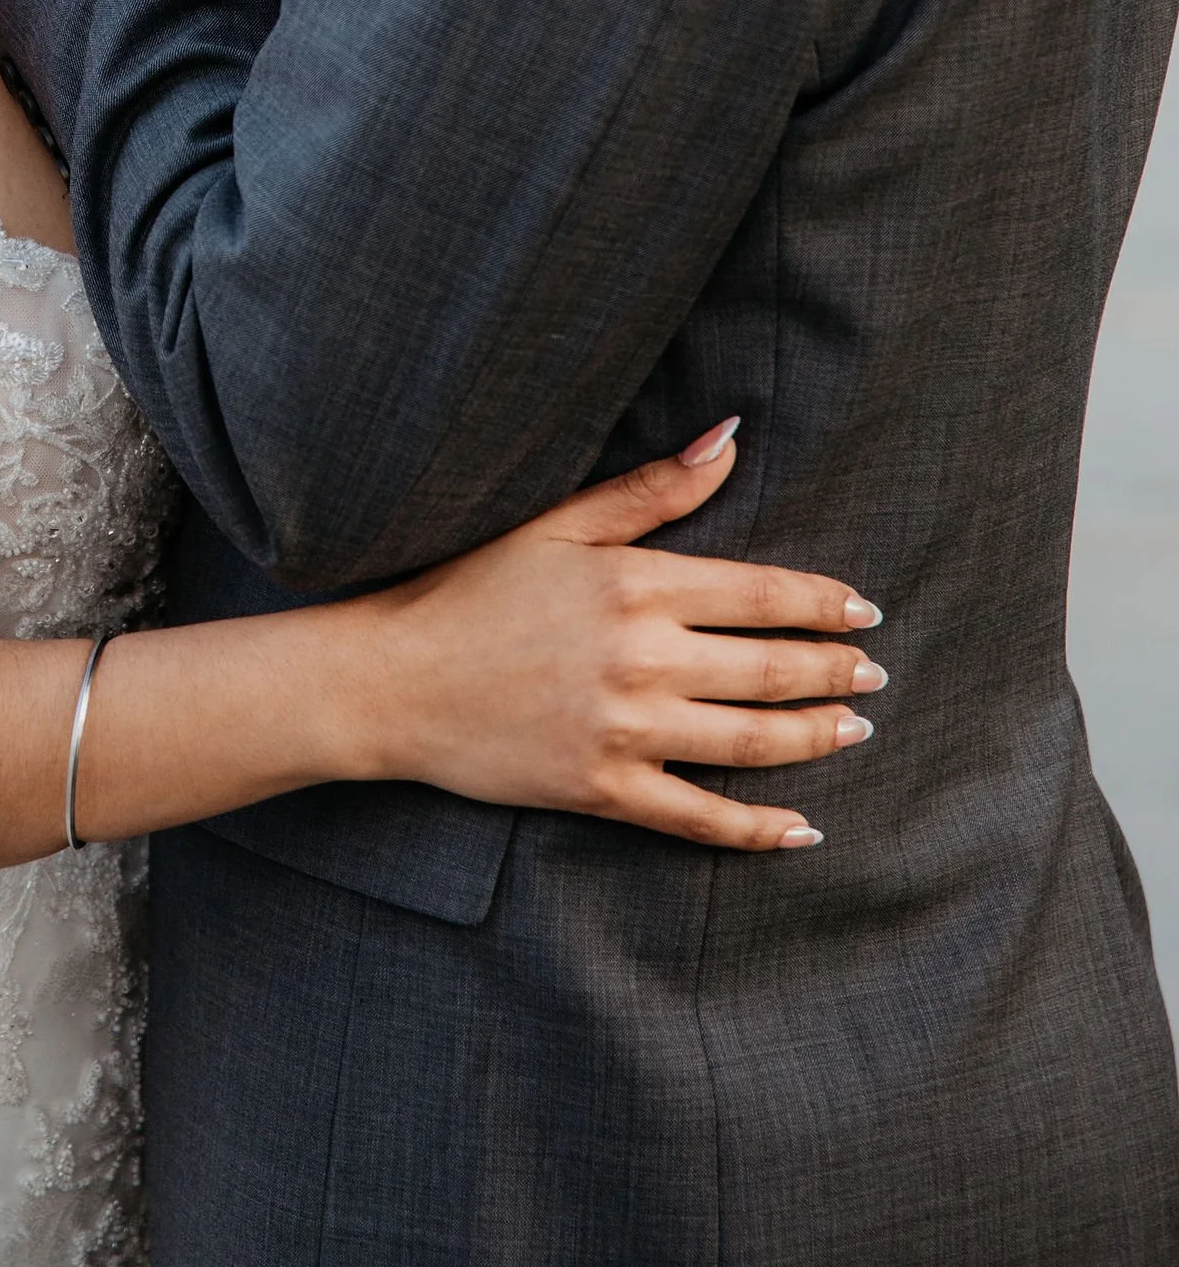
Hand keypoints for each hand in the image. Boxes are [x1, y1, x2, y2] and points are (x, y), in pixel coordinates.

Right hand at [321, 427, 883, 850]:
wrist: (392, 680)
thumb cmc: (469, 589)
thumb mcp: (556, 525)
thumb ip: (651, 489)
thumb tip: (729, 437)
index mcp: (634, 585)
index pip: (760, 593)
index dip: (822, 601)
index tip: (863, 610)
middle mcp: (642, 659)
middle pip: (770, 669)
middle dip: (834, 672)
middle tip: (874, 674)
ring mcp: (625, 730)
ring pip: (751, 742)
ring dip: (815, 738)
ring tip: (854, 731)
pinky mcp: (603, 790)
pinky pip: (700, 818)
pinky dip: (759, 829)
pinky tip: (802, 829)